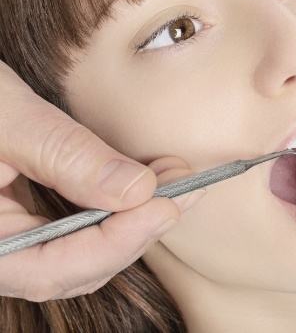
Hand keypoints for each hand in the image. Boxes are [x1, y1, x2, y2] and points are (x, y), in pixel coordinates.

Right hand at [0, 63, 202, 300]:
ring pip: (80, 254)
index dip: (116, 242)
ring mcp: (10, 241)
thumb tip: (138, 191)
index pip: (49, 269)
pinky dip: (116, 210)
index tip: (165, 205)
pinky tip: (149, 182)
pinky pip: (76, 232)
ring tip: (177, 181)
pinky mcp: (26, 222)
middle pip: (74, 269)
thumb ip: (65, 155)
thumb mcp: (7, 118)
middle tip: (186, 188)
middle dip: (137, 231)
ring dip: (135, 221)